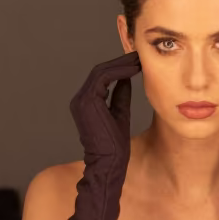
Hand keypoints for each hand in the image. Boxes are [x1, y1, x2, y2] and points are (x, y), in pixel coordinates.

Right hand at [71, 52, 139, 168]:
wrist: (108, 163)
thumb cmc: (114, 145)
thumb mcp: (120, 114)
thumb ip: (120, 96)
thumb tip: (126, 79)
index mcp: (86, 102)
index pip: (101, 77)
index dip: (119, 68)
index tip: (136, 63)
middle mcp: (80, 99)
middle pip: (100, 71)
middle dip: (120, 62)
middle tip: (138, 56)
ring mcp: (82, 100)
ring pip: (101, 72)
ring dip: (121, 64)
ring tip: (138, 60)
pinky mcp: (88, 101)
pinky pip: (103, 78)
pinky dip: (119, 71)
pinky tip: (134, 69)